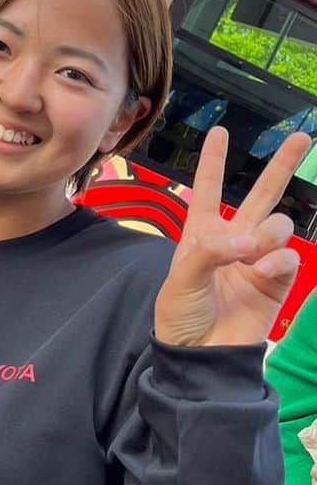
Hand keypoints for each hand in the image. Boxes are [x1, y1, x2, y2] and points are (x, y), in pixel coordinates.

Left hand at [154, 126, 311, 346]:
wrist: (201, 353)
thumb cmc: (181, 313)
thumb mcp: (181, 277)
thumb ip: (210, 251)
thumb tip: (247, 240)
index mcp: (201, 231)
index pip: (207, 188)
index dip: (213, 160)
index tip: (221, 131)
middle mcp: (234, 239)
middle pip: (260, 194)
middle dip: (282, 165)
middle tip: (302, 137)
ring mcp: (259, 258)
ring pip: (278, 224)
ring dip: (269, 233)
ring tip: (251, 257)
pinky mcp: (279, 281)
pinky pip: (290, 257)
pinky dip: (278, 260)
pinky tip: (263, 271)